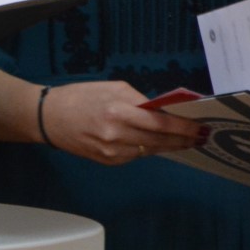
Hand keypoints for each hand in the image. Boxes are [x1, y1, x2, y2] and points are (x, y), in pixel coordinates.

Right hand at [40, 81, 205, 164]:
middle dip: (183, 138)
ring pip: (151, 150)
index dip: (184, 127)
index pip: (161, 123)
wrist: (48, 117)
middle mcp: (117, 135)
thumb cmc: (80, 97)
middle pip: (160, 140)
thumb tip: (164, 111)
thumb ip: (139, 100)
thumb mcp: (111, 88)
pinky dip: (149, 148)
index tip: (201, 126)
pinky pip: (137, 155)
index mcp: (117, 112)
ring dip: (169, 145)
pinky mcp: (108, 161)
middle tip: (200, 136)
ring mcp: (112, 152)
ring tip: (185, 141)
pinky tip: (157, 143)